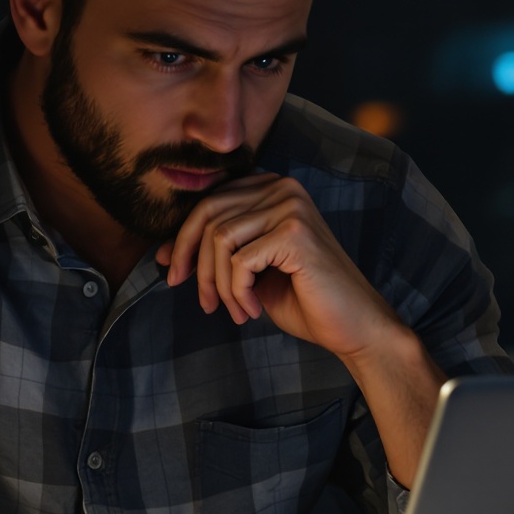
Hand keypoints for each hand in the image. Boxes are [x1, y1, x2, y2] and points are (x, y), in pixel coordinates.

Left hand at [156, 173, 397, 357]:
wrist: (353, 326)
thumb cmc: (304, 299)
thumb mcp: (249, 272)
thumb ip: (214, 254)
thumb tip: (160, 252)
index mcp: (272, 188)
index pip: (209, 201)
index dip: (182, 238)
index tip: (174, 274)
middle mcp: (283, 187)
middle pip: (208, 214)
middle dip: (190, 260)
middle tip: (200, 300)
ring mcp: (291, 207)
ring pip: (219, 239)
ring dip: (218, 284)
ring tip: (233, 310)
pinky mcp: (295, 233)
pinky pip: (239, 262)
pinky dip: (237, 293)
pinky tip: (252, 310)